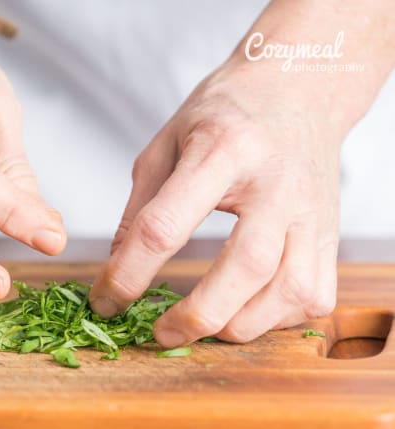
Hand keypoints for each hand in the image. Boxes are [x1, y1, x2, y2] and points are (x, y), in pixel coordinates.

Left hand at [89, 59, 341, 345]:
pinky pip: (314, 296)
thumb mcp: (165, 144)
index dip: (128, 273)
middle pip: (246, 266)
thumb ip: (140, 208)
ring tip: (202, 326)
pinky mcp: (330, 234)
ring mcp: (312, 211)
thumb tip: (117, 268)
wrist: (298, 88)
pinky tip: (246, 310)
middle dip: (197, 315)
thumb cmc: (225, 114)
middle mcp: (276, 183)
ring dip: (239, 325)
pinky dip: (276, 319)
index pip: (166, 225)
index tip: (105, 300)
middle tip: (159, 334)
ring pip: (290, 290)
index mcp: (222, 151)